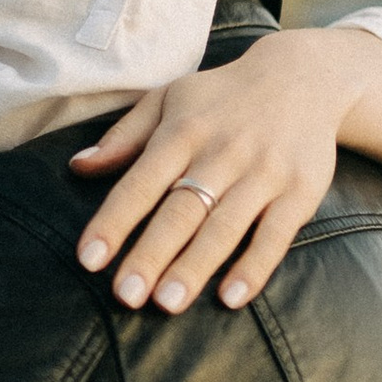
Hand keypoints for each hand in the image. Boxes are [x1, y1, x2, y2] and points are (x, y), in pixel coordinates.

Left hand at [66, 29, 381, 313]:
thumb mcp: (168, 100)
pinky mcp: (301, 191)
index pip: (140, 182)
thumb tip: (77, 166)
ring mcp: (264, 173)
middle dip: (151, 254)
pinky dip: (254, 267)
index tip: (89, 259)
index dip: (114, 221)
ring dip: (195, 267)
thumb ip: (124, 136)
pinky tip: (231, 297)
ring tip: (167, 304)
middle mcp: (222, 153)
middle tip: (125, 295)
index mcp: (183, 131)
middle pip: (181, 211)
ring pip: (225, 227)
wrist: (304, 77)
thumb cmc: (221, 98)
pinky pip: (276, 235)